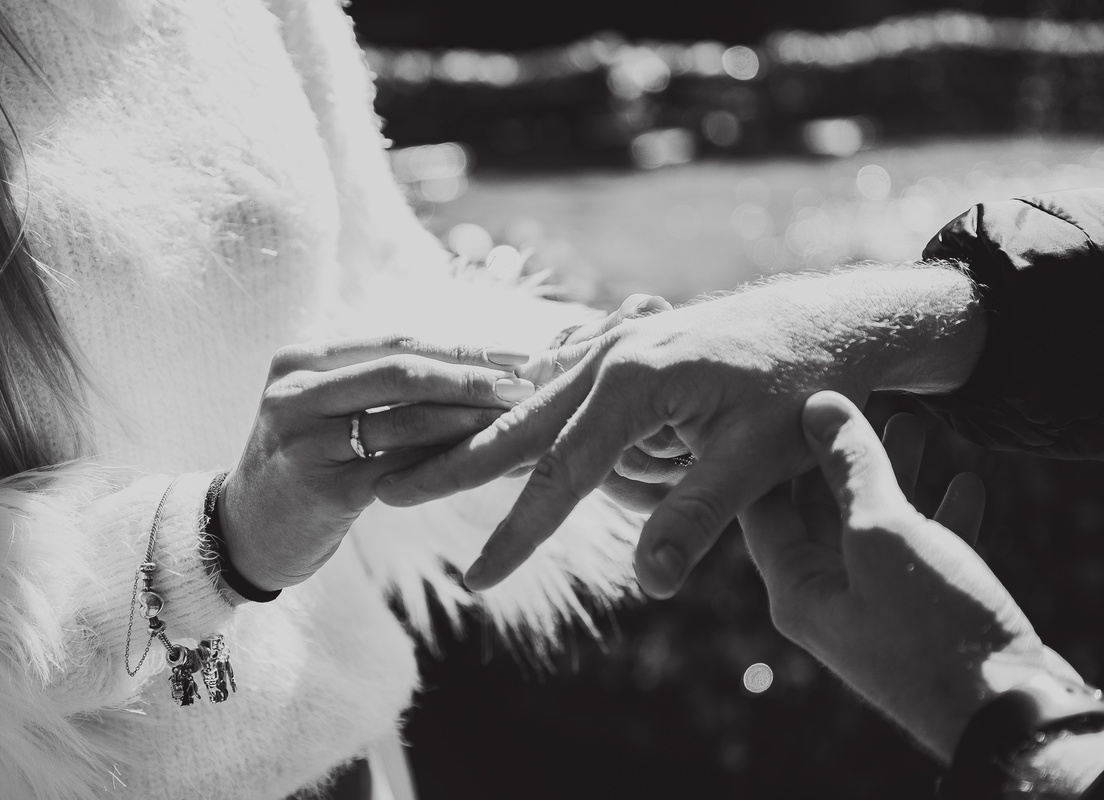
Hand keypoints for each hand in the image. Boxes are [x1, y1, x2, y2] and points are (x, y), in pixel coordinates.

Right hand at [218, 336, 534, 591]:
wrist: (247, 532)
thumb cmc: (306, 462)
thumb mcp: (328, 408)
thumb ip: (380, 384)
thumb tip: (478, 364)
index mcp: (301, 360)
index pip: (396, 342)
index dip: (460, 347)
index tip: (517, 353)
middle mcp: (295, 392)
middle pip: (402, 372)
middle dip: (473, 377)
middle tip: (527, 384)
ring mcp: (303, 441)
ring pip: (406, 422)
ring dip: (470, 421)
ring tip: (519, 422)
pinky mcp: (321, 490)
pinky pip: (401, 471)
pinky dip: (448, 464)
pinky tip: (486, 465)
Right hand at [374, 267, 983, 596]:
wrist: (828, 321)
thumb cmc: (800, 389)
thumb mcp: (756, 459)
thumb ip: (697, 518)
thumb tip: (651, 585)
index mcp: (633, 381)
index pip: (560, 475)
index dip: (517, 533)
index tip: (477, 579)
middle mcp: (608, 355)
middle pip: (517, 424)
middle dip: (456, 463)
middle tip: (393, 491)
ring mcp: (610, 344)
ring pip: (532, 400)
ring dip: (482, 432)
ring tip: (421, 457)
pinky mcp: (619, 346)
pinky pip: (556, 379)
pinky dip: (521, 401)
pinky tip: (491, 409)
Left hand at [740, 391, 1072, 761]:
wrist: (1009, 711)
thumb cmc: (933, 627)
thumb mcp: (882, 533)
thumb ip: (849, 467)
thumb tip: (818, 404)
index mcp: (796, 588)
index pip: (762, 506)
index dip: (773, 451)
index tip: (786, 401)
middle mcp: (828, 601)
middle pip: (821, 511)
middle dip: (842, 455)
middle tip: (860, 400)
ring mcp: (878, 610)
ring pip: (878, 527)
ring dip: (897, 476)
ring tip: (917, 422)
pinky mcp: (927, 617)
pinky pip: (925, 555)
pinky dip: (942, 516)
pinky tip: (969, 482)